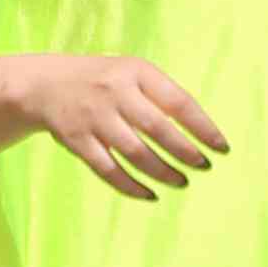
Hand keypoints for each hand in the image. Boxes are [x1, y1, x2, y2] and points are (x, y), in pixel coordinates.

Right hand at [3, 53, 227, 198]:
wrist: (45, 84)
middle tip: (203, 167)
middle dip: (185, 152)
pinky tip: (150, 195)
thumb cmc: (104, 81)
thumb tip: (201, 133)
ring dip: (162, 172)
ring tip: (182, 182)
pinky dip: (131, 186)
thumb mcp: (132, 74)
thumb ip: (161, 96)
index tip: (221, 148)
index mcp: (136, 72)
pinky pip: (109, 170)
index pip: (178, 101)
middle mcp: (115, 92)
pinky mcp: (77, 141)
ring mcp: (95, 117)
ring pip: (135, 153)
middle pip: (157, 129)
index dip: (203, 127)